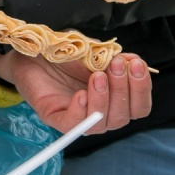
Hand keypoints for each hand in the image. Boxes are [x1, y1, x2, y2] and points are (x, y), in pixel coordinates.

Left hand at [0, 49, 152, 133]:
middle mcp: (100, 111)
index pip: (139, 106)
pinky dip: (80, 111)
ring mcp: (78, 117)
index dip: (142, 88)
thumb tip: (134, 63)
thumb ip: (114, 59)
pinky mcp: (56, 118)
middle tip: (116, 65)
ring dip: (104, 99)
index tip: (137, 65)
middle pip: (124, 117)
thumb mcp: (95, 51)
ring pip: (101, 123)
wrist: (32, 49)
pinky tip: (80, 94)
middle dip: (123, 90)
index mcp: (114, 98)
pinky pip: (73, 125)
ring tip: (97, 76)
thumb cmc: (66, 52)